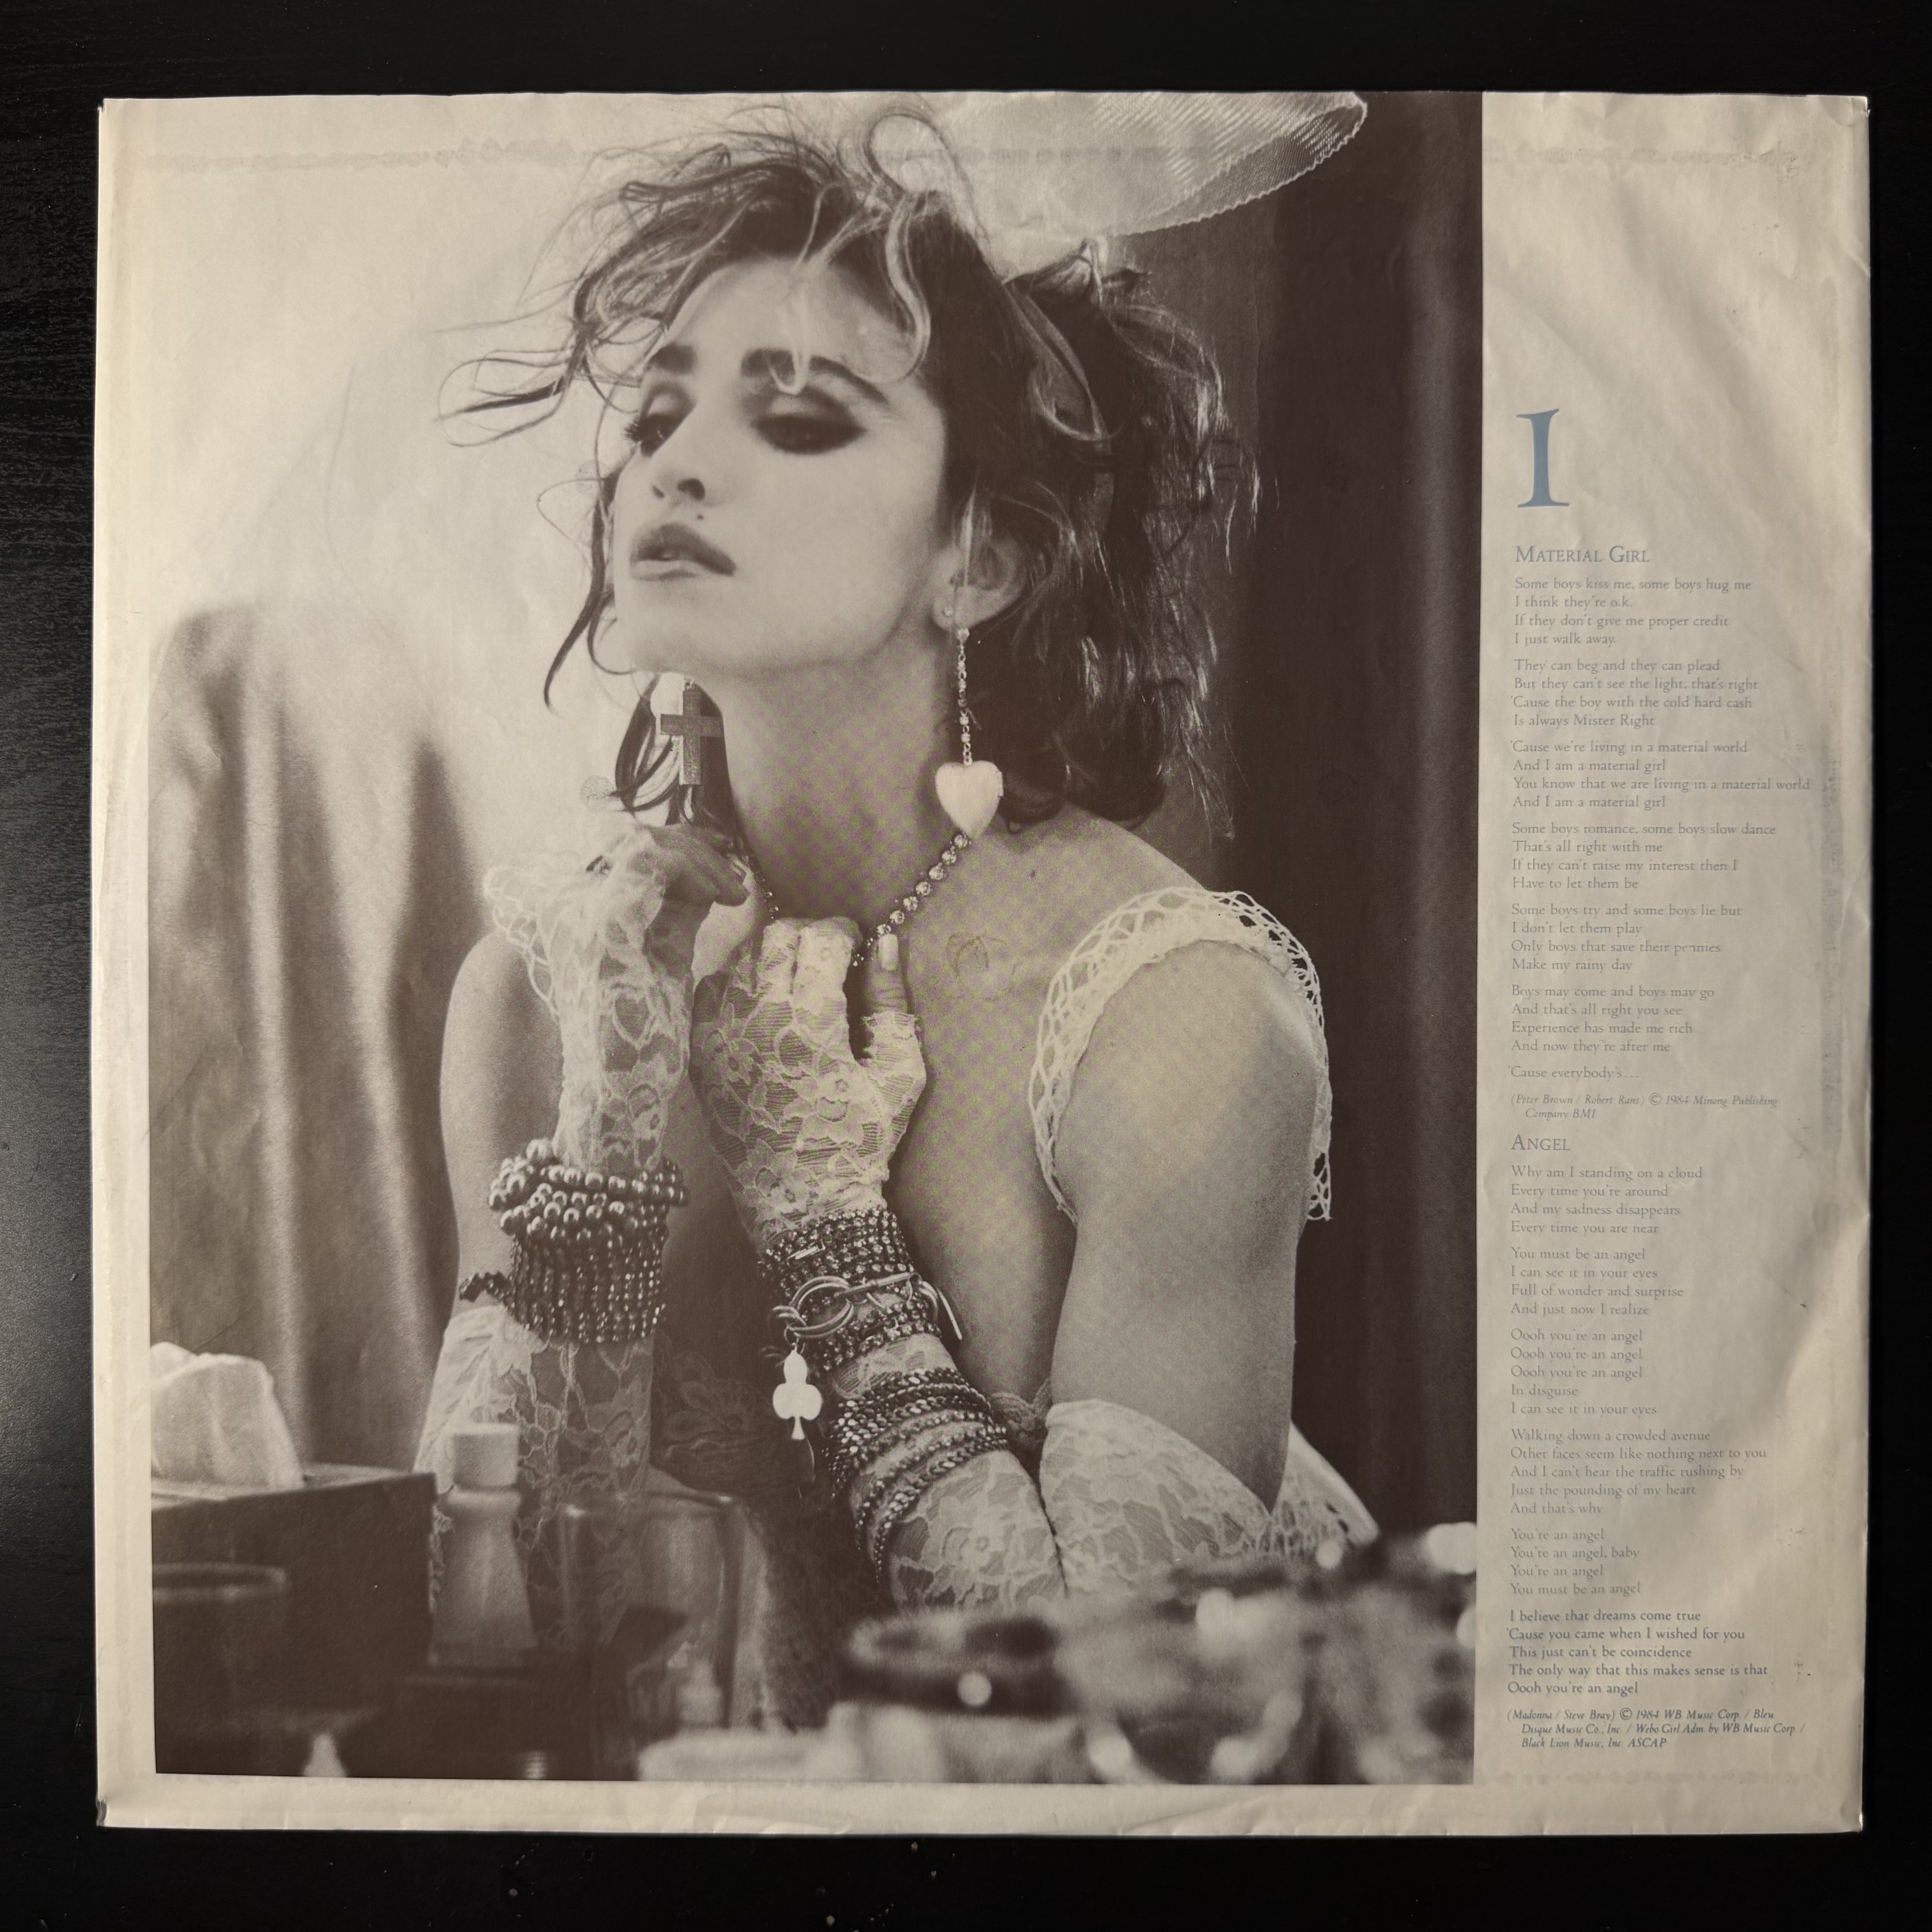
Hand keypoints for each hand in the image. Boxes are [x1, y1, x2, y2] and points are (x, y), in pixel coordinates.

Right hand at [540, 823, 746, 1174]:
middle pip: (634, 837)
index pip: (626, 846)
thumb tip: (704, 871)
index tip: (725, 858)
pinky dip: (692, 871)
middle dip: (695, 847)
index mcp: (578, 912)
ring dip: (699, 858)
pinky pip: (646, 865)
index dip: (681, 842)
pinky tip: (721, 899)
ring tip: (732, 891)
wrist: (620, 1095)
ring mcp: (577, 915)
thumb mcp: (664, 956)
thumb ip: (675, 912)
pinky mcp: (599, 930)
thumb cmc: (641, 1035)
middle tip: (735, 875)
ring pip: (642, 843)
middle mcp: (565, 906)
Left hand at [690, 918, 925, 1249]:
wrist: (803, 1203)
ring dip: (771, 955)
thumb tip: (886, 943)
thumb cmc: (859, 1142)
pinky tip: (758, 1003)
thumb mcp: (897, 1075)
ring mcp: (721, 1036)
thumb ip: (891, 1004)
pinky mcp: (701, 1056)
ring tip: (796, 976)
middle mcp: (757, 1018)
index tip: (854, 944)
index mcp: (810, 1020)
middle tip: (827, 955)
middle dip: (807, 935)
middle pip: (775, 938)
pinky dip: (734, 983)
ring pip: (740, 960)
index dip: (843, 932)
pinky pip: (708, 992)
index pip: (820, 939)